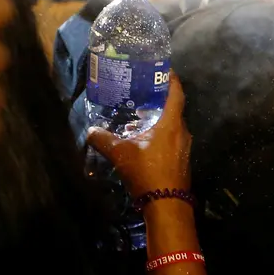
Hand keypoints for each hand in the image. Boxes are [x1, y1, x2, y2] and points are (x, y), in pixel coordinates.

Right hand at [88, 73, 191, 196]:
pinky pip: (171, 140)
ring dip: (157, 120)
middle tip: (141, 93)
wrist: (167, 205)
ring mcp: (184, 147)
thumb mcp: (121, 154)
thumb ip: (104, 140)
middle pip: (173, 109)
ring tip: (137, 117)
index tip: (163, 69)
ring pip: (171, 126)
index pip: (177, 93)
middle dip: (159, 101)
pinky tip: (142, 141)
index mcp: (172, 123)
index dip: (171, 79)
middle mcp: (182, 132)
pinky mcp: (181, 160)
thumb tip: (90, 131)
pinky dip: (159, 135)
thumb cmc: (147, 172)